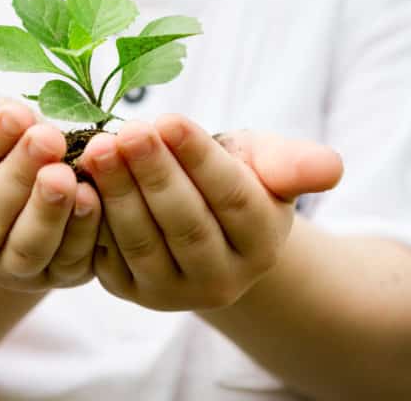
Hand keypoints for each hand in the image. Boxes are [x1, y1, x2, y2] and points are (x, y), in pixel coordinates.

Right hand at [0, 94, 102, 291]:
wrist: (43, 178)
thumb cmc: (6, 143)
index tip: (14, 114)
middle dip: (19, 175)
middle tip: (47, 138)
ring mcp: (14, 267)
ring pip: (28, 247)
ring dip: (48, 211)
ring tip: (66, 176)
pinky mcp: (60, 275)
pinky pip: (71, 259)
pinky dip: (83, 231)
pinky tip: (94, 198)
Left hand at [79, 116, 341, 311]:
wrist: (202, 219)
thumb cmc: (236, 177)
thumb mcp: (265, 162)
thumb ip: (294, 164)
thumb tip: (332, 169)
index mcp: (263, 242)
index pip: (232, 198)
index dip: (199, 159)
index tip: (168, 119)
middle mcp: (223, 279)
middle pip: (186, 223)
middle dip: (153, 174)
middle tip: (126, 131)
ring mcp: (174, 292)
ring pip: (144, 242)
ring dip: (118, 193)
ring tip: (99, 149)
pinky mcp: (132, 291)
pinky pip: (109, 257)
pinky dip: (93, 218)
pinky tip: (79, 181)